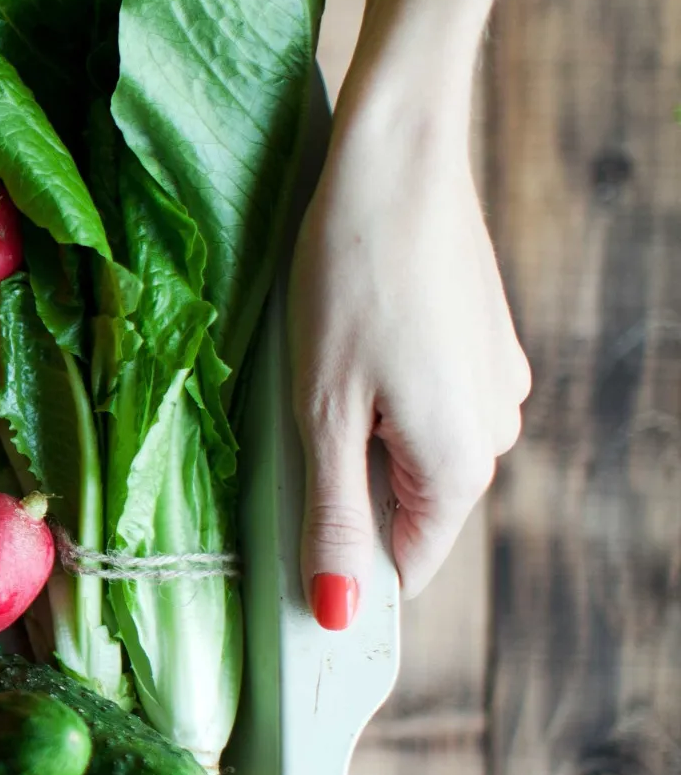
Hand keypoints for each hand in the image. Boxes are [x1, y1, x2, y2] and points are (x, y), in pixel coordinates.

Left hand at [289, 90, 529, 628]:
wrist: (396, 160)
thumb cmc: (347, 281)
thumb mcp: (322, 413)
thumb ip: (333, 515)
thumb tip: (338, 613)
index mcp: (461, 466)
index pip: (404, 564)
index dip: (341, 566)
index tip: (279, 549)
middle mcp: (495, 431)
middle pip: (405, 504)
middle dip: (342, 487)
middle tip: (282, 432)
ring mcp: (494, 381)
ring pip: (409, 446)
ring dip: (357, 432)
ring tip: (311, 372)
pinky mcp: (480, 339)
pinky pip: (422, 396)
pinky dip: (378, 388)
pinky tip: (343, 341)